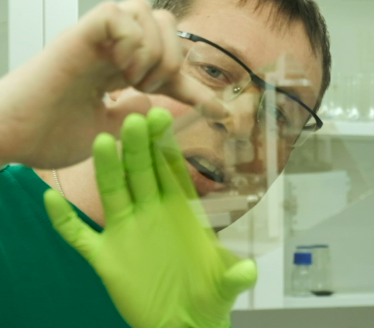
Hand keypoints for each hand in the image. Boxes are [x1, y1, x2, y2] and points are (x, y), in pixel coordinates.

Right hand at [0, 0, 215, 168]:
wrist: (14, 138)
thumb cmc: (49, 136)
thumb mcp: (107, 131)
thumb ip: (132, 117)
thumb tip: (155, 105)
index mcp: (118, 71)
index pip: (169, 68)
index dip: (197, 87)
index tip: (221, 112)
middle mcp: (111, 51)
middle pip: (163, 23)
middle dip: (172, 57)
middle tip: (150, 88)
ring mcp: (96, 41)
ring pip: (146, 12)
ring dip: (153, 51)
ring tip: (133, 81)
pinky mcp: (79, 36)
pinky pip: (118, 14)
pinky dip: (131, 41)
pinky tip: (120, 70)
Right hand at [43, 108, 256, 327]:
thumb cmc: (208, 299)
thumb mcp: (225, 288)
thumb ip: (235, 278)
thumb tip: (249, 272)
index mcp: (182, 214)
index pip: (173, 173)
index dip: (168, 147)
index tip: (164, 119)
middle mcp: (153, 215)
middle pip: (143, 174)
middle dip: (140, 147)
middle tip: (136, 118)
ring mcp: (127, 233)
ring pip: (114, 193)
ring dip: (107, 170)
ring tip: (102, 142)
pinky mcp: (106, 258)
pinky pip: (80, 235)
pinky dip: (64, 220)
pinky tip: (50, 199)